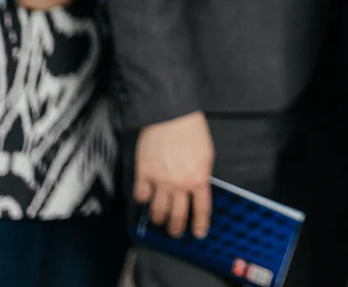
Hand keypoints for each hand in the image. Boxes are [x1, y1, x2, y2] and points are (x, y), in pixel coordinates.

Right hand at [135, 112, 214, 238]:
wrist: (171, 115)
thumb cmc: (192, 131)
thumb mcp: (207, 154)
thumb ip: (202, 174)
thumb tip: (199, 188)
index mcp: (199, 179)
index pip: (201, 209)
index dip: (200, 224)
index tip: (199, 232)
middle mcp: (179, 185)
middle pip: (177, 216)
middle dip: (177, 228)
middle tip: (176, 232)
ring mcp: (160, 181)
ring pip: (157, 212)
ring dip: (159, 219)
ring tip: (160, 220)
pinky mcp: (143, 174)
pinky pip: (141, 196)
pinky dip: (143, 200)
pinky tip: (145, 199)